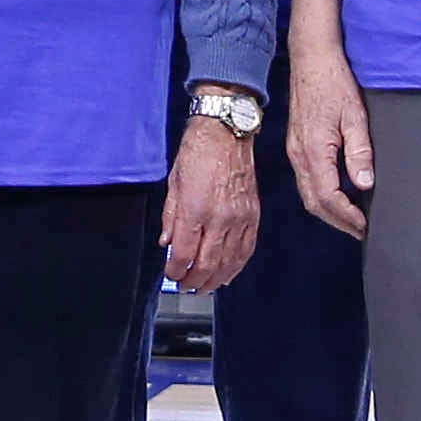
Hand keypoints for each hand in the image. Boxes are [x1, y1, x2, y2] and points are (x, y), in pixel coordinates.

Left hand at [163, 109, 259, 292]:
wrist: (227, 132)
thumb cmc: (197, 153)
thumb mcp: (173, 184)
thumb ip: (170, 218)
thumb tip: (167, 243)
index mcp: (195, 209)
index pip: (184, 253)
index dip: (176, 271)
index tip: (171, 275)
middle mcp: (220, 218)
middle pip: (207, 264)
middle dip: (194, 281)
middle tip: (185, 287)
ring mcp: (240, 218)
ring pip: (229, 262)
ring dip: (215, 279)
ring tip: (204, 287)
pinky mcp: (253, 215)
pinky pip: (246, 249)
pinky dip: (236, 266)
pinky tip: (227, 273)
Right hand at [288, 42, 378, 233]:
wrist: (311, 59)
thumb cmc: (333, 82)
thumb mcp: (355, 115)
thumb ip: (360, 151)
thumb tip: (364, 183)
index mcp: (314, 150)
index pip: (328, 198)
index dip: (347, 217)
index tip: (365, 225)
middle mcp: (299, 155)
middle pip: (314, 203)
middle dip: (337, 221)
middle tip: (360, 231)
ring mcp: (294, 151)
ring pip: (308, 194)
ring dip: (328, 211)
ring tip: (351, 218)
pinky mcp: (296, 145)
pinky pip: (305, 180)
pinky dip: (321, 195)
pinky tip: (337, 194)